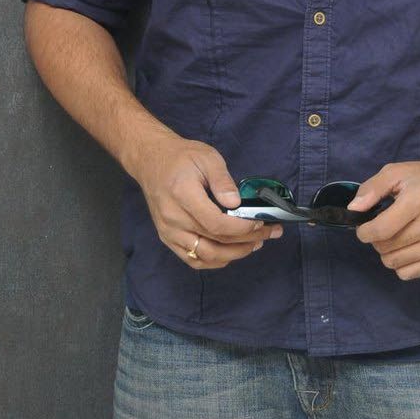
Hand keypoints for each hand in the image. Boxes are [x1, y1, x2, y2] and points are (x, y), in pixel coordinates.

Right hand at [133, 134, 283, 268]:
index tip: (261, 223)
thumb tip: (236, 203)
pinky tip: (231, 253)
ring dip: (233, 255)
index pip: (216, 224)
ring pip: (204, 257)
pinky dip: (214, 261)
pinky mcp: (167, 238)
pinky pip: (192, 259)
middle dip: (246, 242)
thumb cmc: (181, 157)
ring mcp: (168, 232)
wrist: (151, 161)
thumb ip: (222, 180)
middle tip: (268, 234)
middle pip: (214, 243)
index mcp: (183, 196)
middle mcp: (173, 219)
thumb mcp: (207, 158)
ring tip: (254, 244)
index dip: (241, 229)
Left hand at [347, 153, 419, 279]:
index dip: (365, 232)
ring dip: (388, 252)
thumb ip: (371, 189)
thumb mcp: (397, 171)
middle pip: (387, 248)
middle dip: (376, 240)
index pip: (382, 230)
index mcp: (419, 200)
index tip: (363, 227)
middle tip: (383, 227)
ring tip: (396, 236)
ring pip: (395, 263)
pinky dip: (402, 263)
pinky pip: (410, 273)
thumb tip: (354, 210)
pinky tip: (407, 247)